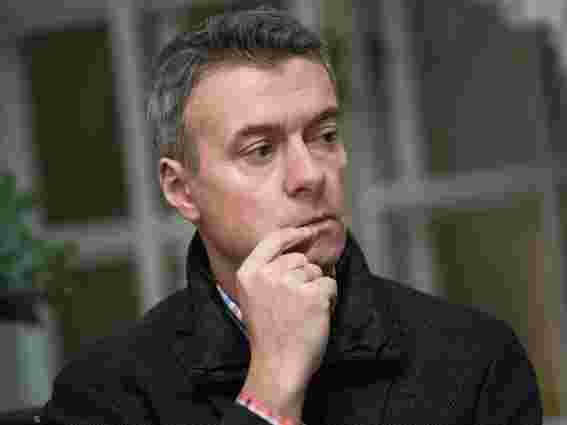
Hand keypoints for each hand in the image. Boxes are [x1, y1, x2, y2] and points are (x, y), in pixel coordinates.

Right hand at [237, 227, 336, 419]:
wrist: (278, 365)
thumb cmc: (268, 333)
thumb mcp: (253, 297)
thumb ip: (266, 272)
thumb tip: (296, 251)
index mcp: (248, 273)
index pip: (273, 240)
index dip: (293, 234)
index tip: (308, 231)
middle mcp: (267, 274)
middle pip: (299, 259)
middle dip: (304, 275)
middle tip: (296, 303)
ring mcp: (290, 283)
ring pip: (316, 271)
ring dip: (316, 288)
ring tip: (304, 311)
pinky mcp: (313, 295)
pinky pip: (330, 284)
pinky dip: (330, 298)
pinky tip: (317, 315)